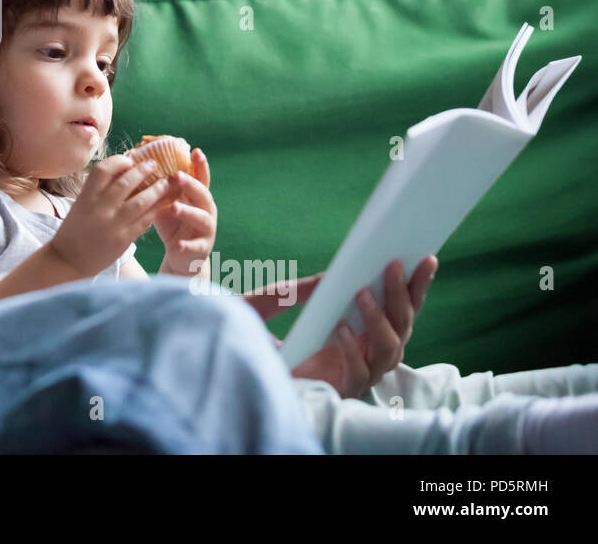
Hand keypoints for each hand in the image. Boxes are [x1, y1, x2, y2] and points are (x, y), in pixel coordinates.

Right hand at [49, 154, 178, 275]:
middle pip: (125, 182)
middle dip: (143, 170)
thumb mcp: (81, 204)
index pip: (102, 170)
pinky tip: (162, 204)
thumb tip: (123, 170)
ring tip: (165, 183)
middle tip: (154, 164)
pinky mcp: (123, 240)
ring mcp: (112, 225)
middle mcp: (99, 209)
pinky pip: (144, 221)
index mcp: (86, 197)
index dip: (118, 161)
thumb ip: (99, 190)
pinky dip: (155, 210)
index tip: (129, 159)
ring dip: (156, 190)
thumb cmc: (76, 229)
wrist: (68, 260)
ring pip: (141, 202)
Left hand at [155, 148, 215, 279]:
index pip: (200, 178)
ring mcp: (207, 229)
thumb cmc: (172, 224)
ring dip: (189, 212)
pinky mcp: (201, 248)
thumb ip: (158, 188)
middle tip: (177, 176)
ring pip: (202, 218)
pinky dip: (187, 245)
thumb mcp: (165, 204)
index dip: (200, 165)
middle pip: (203, 194)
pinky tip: (178, 244)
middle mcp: (206, 210)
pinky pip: (196, 246)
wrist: (182, 255)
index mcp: (197, 197)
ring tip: (174, 207)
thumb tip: (137, 166)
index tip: (195, 151)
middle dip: (191, 185)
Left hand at [242, 256, 438, 398]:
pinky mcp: (339, 392)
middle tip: (394, 265)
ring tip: (360, 293)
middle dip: (401, 296)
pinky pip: (359, 373)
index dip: (413, 288)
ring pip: (389, 350)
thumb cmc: (247, 334)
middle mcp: (363, 354)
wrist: (226, 360)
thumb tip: (335, 276)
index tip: (425, 259)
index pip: (396, 310)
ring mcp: (354, 375)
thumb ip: (301, 289)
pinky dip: (353, 350)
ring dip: (379, 320)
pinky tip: (341, 330)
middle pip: (402, 328)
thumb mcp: (273, 302)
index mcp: (358, 331)